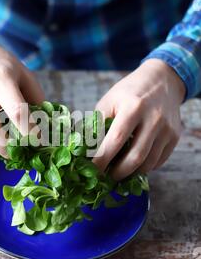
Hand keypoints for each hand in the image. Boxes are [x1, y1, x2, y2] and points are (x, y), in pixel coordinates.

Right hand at [0, 22, 44, 155]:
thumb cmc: (1, 65)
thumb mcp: (24, 74)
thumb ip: (36, 99)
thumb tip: (46, 126)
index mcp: (2, 81)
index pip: (17, 111)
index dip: (30, 130)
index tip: (39, 139)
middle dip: (8, 148)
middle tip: (21, 152)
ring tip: (8, 141)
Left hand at [93, 59, 184, 179]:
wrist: (162, 80)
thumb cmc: (129, 93)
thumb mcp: (109, 101)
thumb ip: (98, 124)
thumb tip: (84, 150)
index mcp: (133, 107)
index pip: (116, 140)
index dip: (103, 159)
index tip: (92, 170)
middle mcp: (153, 119)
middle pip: (135, 157)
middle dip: (118, 173)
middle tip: (105, 177)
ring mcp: (167, 129)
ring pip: (149, 163)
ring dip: (131, 173)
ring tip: (118, 173)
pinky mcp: (175, 136)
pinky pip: (159, 161)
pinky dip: (144, 168)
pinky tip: (133, 165)